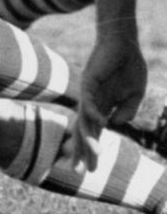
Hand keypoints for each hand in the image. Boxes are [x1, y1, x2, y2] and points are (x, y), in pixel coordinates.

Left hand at [74, 36, 146, 171]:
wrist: (123, 42)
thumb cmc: (128, 65)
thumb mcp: (134, 94)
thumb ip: (127, 110)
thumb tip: (116, 124)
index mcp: (103, 106)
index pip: (94, 133)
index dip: (91, 150)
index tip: (91, 170)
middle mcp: (92, 101)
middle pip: (84, 130)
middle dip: (82, 151)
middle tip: (78, 172)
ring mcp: (89, 91)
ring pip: (84, 119)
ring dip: (88, 137)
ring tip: (93, 154)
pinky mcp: (88, 79)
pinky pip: (89, 99)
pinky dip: (93, 112)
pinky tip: (100, 124)